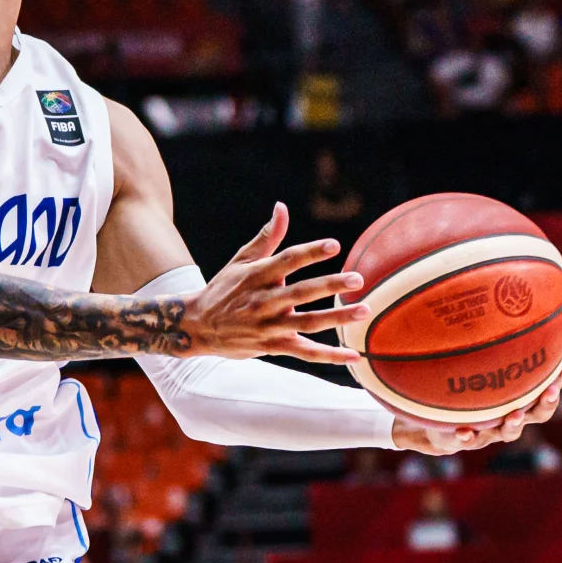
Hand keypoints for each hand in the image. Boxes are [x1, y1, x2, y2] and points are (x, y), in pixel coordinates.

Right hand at [179, 203, 364, 364]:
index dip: (310, 252)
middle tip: (357, 278)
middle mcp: (263, 300)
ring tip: (364, 310)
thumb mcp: (242, 260)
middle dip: (330, 285)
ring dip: (337, 318)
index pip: (288, 260)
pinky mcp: (272, 346)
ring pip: (307, 323)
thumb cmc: (224, 288)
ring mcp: (268, 326)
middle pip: (301, 292)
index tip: (334, 245)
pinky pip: (304, 352)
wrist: (197, 326)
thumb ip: (267, 236)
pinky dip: (329, 356)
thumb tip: (282, 206)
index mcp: (257, 275)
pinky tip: (353, 355)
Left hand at [392, 353, 561, 453]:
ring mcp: (493, 430)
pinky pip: (469, 440)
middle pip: (539, 413)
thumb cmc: (466, 382)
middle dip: (547, 402)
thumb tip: (496, 293)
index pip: (549, 383)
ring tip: (512, 415)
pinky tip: (461, 431)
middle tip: (550, 391)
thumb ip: (491, 339)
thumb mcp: (478, 359)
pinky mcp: (470, 439)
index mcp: (520, 396)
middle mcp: (512, 414)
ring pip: (510, 432)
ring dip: (513, 424)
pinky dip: (467, 437)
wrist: (440, 420)